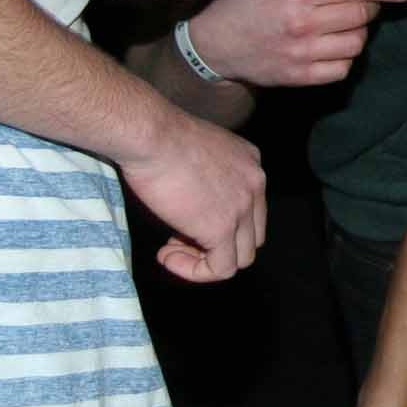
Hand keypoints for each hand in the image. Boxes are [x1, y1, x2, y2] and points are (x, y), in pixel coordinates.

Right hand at [119, 111, 266, 283]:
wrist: (150, 135)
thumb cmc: (159, 137)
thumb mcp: (197, 151)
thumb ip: (206, 176)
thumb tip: (193, 204)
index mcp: (250, 163)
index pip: (251, 209)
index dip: (221, 223)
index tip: (186, 220)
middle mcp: (255, 183)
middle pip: (251, 236)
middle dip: (217, 245)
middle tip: (178, 238)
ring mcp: (243, 207)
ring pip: (241, 257)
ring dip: (205, 261)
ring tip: (171, 250)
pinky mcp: (222, 228)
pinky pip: (221, 269)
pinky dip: (195, 271)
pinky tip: (167, 257)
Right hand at [189, 0, 406, 86]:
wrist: (213, 44)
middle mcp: (303, 24)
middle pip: (360, 15)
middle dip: (369, 6)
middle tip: (358, 1)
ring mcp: (303, 54)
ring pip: (356, 43)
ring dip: (359, 31)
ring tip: (343, 23)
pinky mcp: (300, 77)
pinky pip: (341, 69)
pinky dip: (346, 56)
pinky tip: (333, 44)